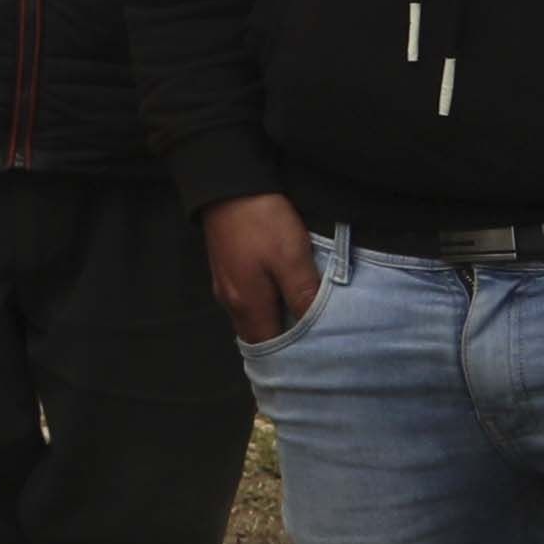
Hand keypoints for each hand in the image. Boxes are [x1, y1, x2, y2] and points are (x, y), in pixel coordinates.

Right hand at [203, 192, 323, 345]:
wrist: (229, 185)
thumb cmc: (263, 224)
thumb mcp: (293, 259)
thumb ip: (304, 298)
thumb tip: (317, 334)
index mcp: (248, 305)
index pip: (268, 348)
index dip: (290, 357)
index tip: (316, 358)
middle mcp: (231, 302)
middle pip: (259, 334)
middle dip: (285, 342)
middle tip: (317, 342)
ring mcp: (225, 284)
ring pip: (254, 317)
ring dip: (277, 322)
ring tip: (306, 319)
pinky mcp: (226, 268)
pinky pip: (249, 300)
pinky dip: (268, 305)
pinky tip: (285, 294)